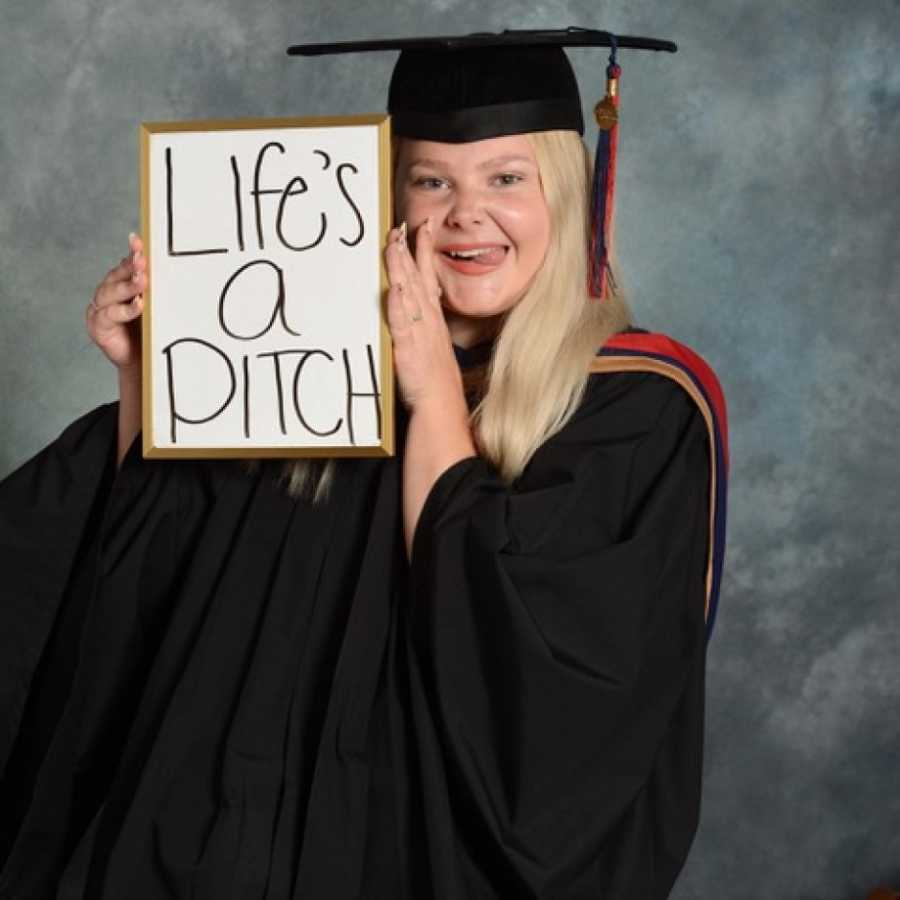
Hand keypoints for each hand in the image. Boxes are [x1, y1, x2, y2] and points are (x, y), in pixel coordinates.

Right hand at [86, 232, 145, 374]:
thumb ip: (155, 289)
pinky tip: (138, 305)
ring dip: (127, 286)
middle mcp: (107, 294)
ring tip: (143, 281)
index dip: (131, 253)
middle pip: (115, 276)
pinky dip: (125, 309)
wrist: (143, 362)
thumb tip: (170, 268)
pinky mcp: (97, 326)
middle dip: (130, 268)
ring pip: (110, 292)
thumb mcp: (155, 307)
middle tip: (143, 261)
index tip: (138, 241)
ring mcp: (99, 309)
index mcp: (119, 285)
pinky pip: (110, 314)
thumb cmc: (150, 331)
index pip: (124, 266)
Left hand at [384, 218, 464, 412]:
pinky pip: (401, 321)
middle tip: (402, 223)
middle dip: (409, 248)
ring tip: (394, 243)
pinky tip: (394, 287)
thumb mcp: (432, 344)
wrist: (440, 403)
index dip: (424, 250)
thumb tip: (410, 307)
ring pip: (408, 292)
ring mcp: (418, 331)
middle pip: (417, 276)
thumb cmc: (435, 378)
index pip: (429, 275)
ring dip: (401, 267)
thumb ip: (422, 324)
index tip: (421, 226)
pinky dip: (398, 304)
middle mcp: (427, 318)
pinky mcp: (408, 346)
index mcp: (433, 317)